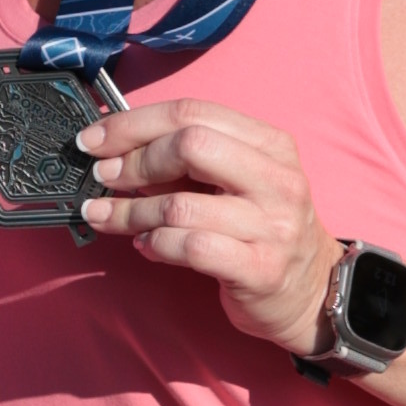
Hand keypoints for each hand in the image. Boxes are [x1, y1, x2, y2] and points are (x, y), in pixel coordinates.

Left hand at [72, 97, 337, 355]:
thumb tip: (115, 151)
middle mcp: (277, 179)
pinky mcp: (260, 269)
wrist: (310, 291)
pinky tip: (146, 245)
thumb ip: (187, 162)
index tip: (94, 139)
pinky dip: (156, 244)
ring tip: (109, 217)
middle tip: (104, 178)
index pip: (193, 113)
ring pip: (180, 204)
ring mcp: (272, 225)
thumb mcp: (235, 182)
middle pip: (191, 145)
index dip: (135, 124)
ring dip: (131, 211)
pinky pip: (190, 247)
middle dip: (134, 161)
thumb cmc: (259, 230)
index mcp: (270, 145)